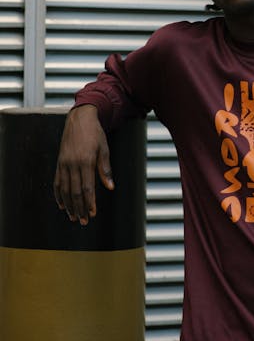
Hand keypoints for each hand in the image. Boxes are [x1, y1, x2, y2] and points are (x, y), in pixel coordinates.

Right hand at [54, 105, 112, 224]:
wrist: (80, 119)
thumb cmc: (95, 133)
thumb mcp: (104, 149)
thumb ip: (105, 169)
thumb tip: (110, 187)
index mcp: (86, 161)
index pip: (87, 187)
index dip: (89, 202)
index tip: (92, 213)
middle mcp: (72, 164)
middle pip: (75, 192)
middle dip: (79, 208)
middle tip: (83, 221)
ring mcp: (64, 163)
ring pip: (65, 189)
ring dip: (69, 205)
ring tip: (73, 217)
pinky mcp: (59, 162)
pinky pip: (57, 182)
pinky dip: (59, 194)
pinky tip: (61, 204)